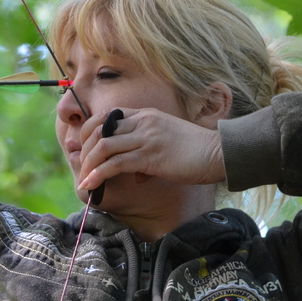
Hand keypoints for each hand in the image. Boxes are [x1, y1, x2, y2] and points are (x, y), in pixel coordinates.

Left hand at [76, 107, 225, 192]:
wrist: (219, 152)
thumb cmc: (197, 151)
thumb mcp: (168, 144)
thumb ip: (148, 154)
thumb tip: (136, 176)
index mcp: (144, 115)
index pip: (106, 116)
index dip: (89, 132)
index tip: (85, 149)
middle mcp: (142, 122)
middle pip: (99, 129)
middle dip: (85, 149)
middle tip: (82, 167)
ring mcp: (146, 137)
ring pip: (103, 146)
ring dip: (89, 164)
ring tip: (84, 180)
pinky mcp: (150, 156)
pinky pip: (115, 164)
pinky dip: (98, 175)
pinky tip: (91, 185)